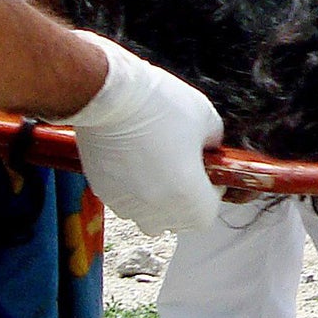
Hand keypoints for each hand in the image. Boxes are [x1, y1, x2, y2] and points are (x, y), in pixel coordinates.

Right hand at [65, 31, 222, 232]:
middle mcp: (155, 208)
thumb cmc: (159, 105)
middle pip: (177, 221)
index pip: (207, 213)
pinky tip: (132, 161)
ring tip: (156, 166)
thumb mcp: (205, 117)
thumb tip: (210, 150)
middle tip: (183, 169)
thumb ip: (213, 142)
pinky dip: (132, 190)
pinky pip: (124, 202)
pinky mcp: (103, 192)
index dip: (211, 193)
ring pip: (148, 216)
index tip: (207, 173)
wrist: (110, 97)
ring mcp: (126, 203)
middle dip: (185, 200)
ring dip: (157, 200)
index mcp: (185, 194)